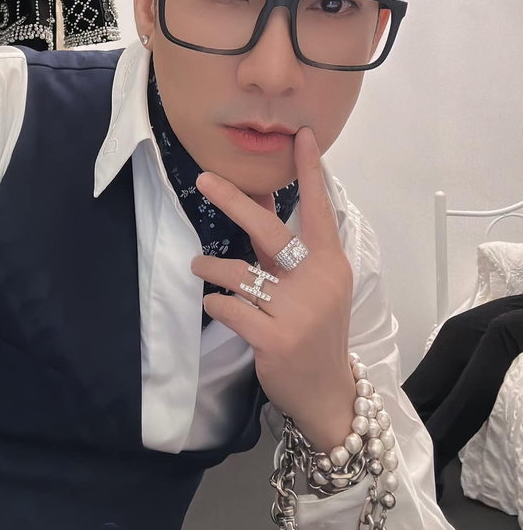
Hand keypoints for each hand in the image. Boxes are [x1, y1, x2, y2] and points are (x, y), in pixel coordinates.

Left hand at [191, 127, 355, 452]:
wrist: (327, 393)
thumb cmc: (316, 330)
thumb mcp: (314, 286)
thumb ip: (289, 251)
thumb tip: (255, 205)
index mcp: (331, 263)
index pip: (321, 208)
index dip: (311, 171)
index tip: (302, 136)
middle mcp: (318, 281)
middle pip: (270, 230)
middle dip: (233, 201)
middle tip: (204, 180)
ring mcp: (297, 311)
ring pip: (238, 272)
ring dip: (209, 268)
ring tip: (198, 268)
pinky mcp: (274, 338)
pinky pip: (229, 307)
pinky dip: (215, 303)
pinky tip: (215, 304)